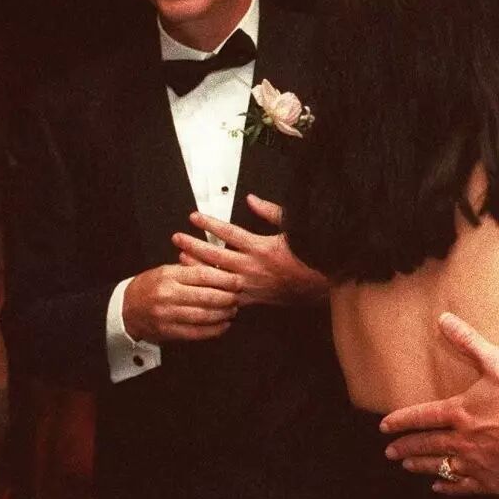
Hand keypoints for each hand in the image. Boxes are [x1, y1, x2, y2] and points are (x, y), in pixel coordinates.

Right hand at [122, 263, 240, 342]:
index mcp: (169, 276)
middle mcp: (168, 295)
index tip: (238, 281)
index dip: (225, 279)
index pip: (203, 275)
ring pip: (204, 316)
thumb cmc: (150, 286)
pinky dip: (214, 330)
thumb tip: (221, 268)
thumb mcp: (166, 270)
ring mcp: (168, 315)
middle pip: (207, 296)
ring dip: (223, 314)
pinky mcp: (169, 332)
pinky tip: (224, 325)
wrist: (126, 309)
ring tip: (232, 310)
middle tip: (238, 296)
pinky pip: (197, 333)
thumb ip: (191, 269)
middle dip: (228, 297)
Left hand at [173, 196, 327, 306]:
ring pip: (217, 277)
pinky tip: (201, 285)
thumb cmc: (309, 255)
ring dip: (197, 267)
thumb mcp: (292, 227)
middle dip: (193, 245)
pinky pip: (227, 296)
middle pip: (215, 255)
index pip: (228, 232)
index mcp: (261, 247)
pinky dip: (212, 290)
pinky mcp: (253, 298)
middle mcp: (252, 266)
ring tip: (181, 258)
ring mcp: (251, 284)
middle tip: (178, 237)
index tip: (194, 217)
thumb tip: (251, 200)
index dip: (209, 224)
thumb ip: (270, 212)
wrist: (320, 283)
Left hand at [381, 312, 498, 494]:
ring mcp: (475, 464)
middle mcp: (462, 440)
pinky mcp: (491, 482)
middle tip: (390, 451)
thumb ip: (469, 342)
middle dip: (405, 447)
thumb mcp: (498, 362)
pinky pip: (462, 487)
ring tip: (407, 466)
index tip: (385, 426)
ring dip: (421, 466)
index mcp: (460, 413)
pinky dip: (447, 487)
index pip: (421, 417)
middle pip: (425, 444)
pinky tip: (439, 487)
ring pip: (439, 467)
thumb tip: (444, 319)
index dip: (401, 421)